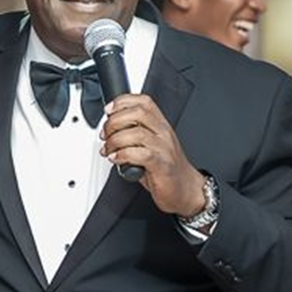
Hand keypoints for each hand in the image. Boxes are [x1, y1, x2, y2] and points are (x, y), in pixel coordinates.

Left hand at [99, 94, 206, 216]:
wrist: (186, 189)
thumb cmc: (166, 168)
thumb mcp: (151, 145)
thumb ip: (133, 135)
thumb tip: (109, 130)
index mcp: (161, 125)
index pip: (143, 102)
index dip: (123, 102)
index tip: (108, 110)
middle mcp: (163, 133)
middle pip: (138, 113)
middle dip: (114, 122)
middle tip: (105, 135)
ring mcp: (164, 148)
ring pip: (136, 133)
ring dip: (115, 141)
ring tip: (108, 150)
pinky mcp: (161, 165)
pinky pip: (140, 154)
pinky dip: (122, 155)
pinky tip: (116, 159)